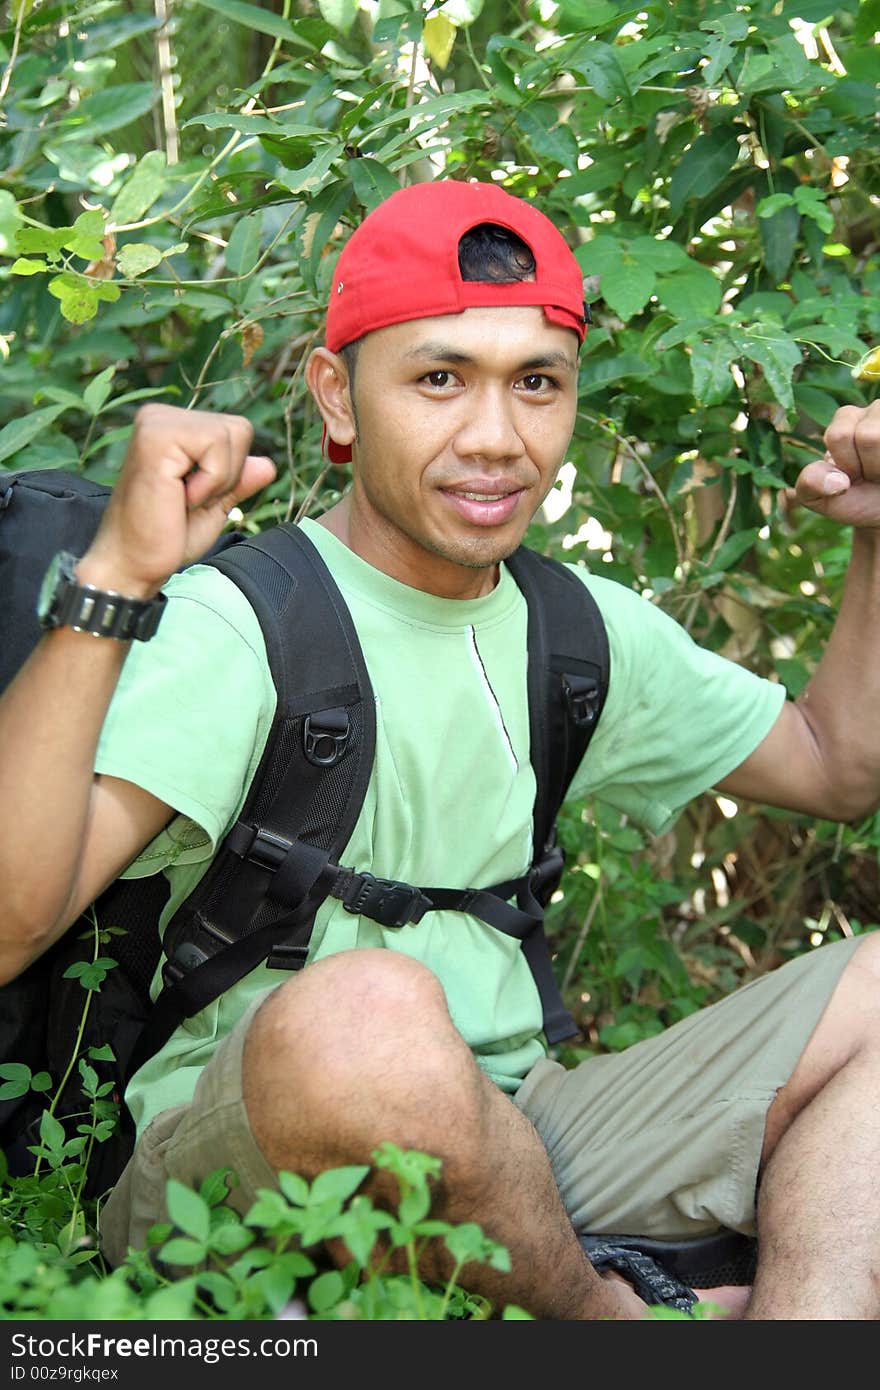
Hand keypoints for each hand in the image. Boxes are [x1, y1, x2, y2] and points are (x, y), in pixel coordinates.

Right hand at [80, 404, 276, 596]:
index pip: (237, 431)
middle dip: (228, 474)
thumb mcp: (214, 506)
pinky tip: (177, 496)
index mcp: (172, 426)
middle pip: (240, 428)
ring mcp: (156, 421)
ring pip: (232, 434)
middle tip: (188, 500)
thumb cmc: (166, 537)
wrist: (133, 564)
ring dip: (218, 480)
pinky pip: (216, 445)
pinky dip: (209, 481)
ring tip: (182, 498)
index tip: (194, 497)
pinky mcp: (155, 435)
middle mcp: (160, 416)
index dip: (231, 473)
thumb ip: (238, 481)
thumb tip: (268, 465)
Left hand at [790, 401, 879, 530]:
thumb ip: (809, 484)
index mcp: (847, 419)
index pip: (839, 435)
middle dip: (870, 467)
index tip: (852, 474)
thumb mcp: (822, 497)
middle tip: (874, 475)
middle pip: (869, 436)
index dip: (846, 464)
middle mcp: (877, 410)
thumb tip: (836, 481)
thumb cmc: (856, 499)